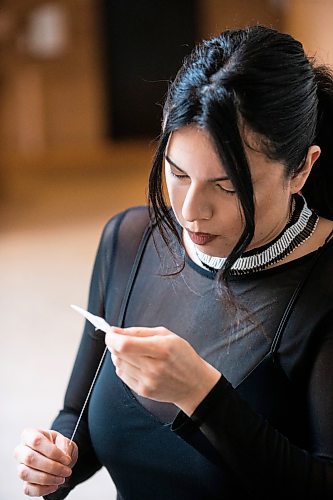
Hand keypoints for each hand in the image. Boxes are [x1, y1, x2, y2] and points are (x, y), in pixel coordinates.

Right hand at [14, 429, 77, 496]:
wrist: (59, 458)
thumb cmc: (58, 446)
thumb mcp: (65, 441)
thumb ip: (64, 447)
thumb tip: (63, 458)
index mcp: (30, 435)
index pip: (36, 440)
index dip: (52, 451)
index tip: (66, 459)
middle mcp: (21, 450)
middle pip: (30, 458)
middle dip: (51, 467)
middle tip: (66, 471)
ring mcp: (21, 466)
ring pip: (26, 474)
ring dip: (47, 478)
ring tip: (61, 478)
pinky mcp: (24, 481)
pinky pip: (28, 488)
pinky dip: (42, 489)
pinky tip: (54, 485)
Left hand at [105, 326, 220, 415]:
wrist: (194, 384)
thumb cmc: (182, 356)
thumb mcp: (166, 335)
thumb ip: (138, 331)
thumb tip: (115, 331)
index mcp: (161, 349)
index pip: (125, 345)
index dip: (112, 338)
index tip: (111, 333)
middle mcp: (153, 367)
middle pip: (119, 354)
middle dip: (114, 344)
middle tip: (121, 339)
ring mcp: (148, 381)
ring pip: (118, 364)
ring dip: (119, 355)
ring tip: (133, 352)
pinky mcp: (143, 391)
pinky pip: (122, 375)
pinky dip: (124, 366)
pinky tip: (136, 363)